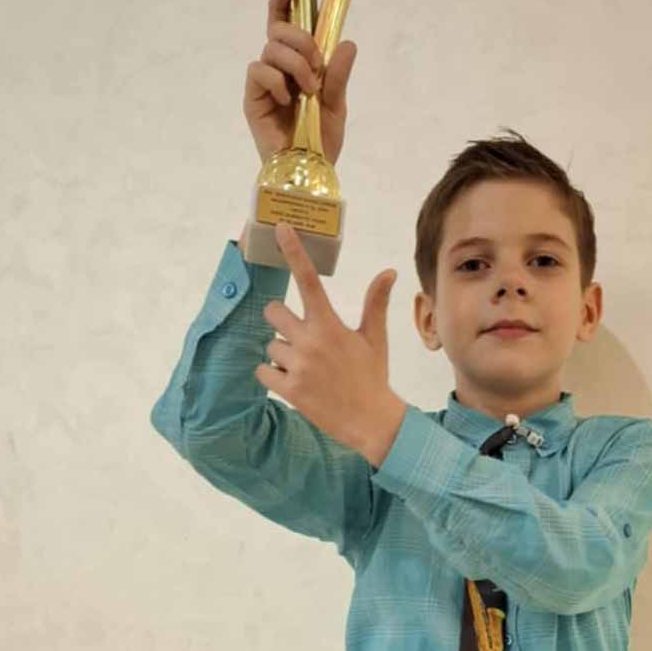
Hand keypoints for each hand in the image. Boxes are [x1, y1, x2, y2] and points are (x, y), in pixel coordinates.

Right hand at [242, 0, 358, 166]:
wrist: (310, 170)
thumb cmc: (321, 139)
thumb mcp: (337, 104)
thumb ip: (339, 75)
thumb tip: (346, 43)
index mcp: (298, 64)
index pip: (285, 25)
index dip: (283, 2)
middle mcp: (278, 68)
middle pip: (278, 29)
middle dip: (301, 39)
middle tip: (316, 65)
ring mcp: (263, 82)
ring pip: (271, 48)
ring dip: (295, 64)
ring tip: (309, 89)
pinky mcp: (252, 98)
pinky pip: (258, 71)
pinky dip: (277, 81)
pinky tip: (288, 100)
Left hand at [255, 223, 405, 465]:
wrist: (371, 420)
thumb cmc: (372, 375)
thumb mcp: (375, 338)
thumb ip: (375, 302)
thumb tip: (389, 271)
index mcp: (330, 325)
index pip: (309, 280)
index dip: (294, 252)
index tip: (281, 229)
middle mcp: (311, 341)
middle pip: (273, 312)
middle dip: (281, 321)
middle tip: (299, 336)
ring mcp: (297, 365)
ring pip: (269, 345)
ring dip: (282, 354)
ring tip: (307, 368)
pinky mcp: (288, 389)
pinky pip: (262, 371)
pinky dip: (273, 375)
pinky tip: (295, 382)